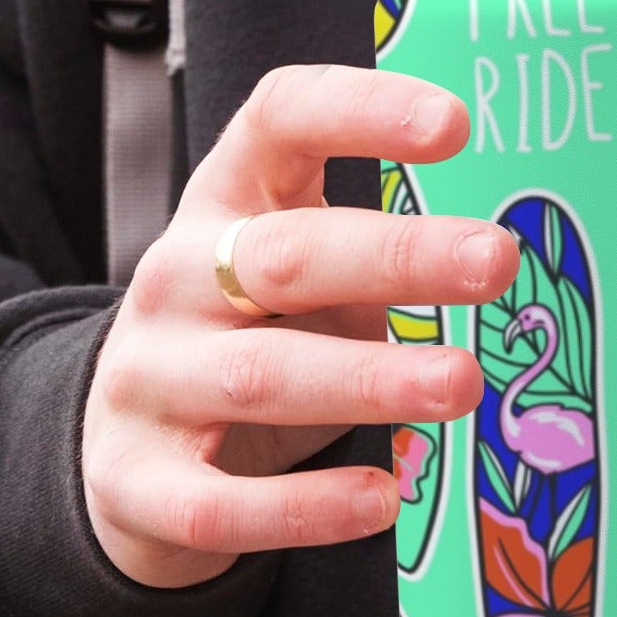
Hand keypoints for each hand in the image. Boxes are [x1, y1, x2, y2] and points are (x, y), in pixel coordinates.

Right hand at [81, 64, 519, 588]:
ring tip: (462, 383)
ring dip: (368, 379)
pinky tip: (382, 497)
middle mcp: (178, 278)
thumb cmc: (247, 342)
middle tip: (495, 260)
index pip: (279, 122)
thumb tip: (493, 267)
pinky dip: (306, 504)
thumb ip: (371, 265)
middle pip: (283, 253)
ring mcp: (148, 378)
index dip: (360, 112)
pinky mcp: (137, 482)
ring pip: (260, 375)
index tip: (454, 124)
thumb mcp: (296, 278)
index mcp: (224, 202)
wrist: (121, 452)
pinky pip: (221, 501)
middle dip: (395, 255)